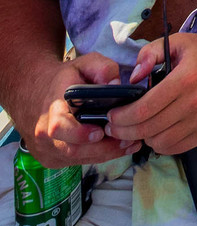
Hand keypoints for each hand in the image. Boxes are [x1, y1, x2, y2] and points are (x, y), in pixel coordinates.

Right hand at [29, 53, 130, 168]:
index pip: (59, 127)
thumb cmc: (64, 79)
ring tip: (131, 144)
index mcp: (51, 109)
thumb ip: (102, 69)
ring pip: (78, 159)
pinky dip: (99, 156)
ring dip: (106, 154)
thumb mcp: (83, 63)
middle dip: (103, 148)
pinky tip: (119, 148)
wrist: (36, 95)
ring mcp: (48, 149)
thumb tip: (115, 85)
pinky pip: (78, 162)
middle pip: (72, 149)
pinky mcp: (54, 159)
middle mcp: (45, 133)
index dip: (79, 133)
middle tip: (129, 140)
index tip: (100, 132)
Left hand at [112, 28, 196, 154]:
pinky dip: (161, 144)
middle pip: (149, 129)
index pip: (144, 108)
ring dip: (144, 138)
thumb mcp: (178, 42)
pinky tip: (156, 132)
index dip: (122, 117)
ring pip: (161, 142)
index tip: (111, 116)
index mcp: (185, 79)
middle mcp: (195, 103)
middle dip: (125, 131)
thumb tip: (133, 78)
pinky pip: (177, 148)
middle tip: (114, 127)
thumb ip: (150, 54)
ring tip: (137, 128)